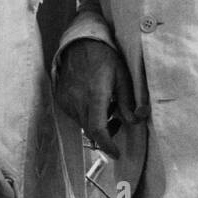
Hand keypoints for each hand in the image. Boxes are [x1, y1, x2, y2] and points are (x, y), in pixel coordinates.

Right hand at [54, 39, 146, 158]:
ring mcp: (67, 101)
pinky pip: (75, 116)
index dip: (107, 145)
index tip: (116, 153)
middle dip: (105, 134)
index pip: (98, 129)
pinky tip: (92, 100)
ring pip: (83, 124)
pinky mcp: (61, 99)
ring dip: (96, 123)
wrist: (80, 44)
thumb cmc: (105, 58)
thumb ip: (128, 101)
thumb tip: (136, 120)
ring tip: (106, 105)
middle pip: (91, 131)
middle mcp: (77, 101)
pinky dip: (86, 115)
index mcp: (95, 95)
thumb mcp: (123, 76)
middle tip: (117, 121)